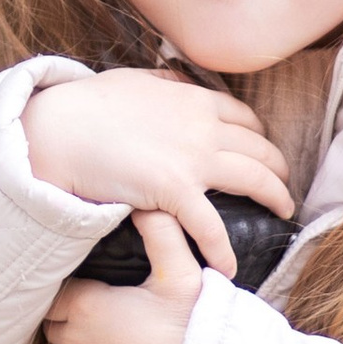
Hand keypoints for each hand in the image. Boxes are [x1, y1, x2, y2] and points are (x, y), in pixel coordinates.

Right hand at [22, 69, 290, 274]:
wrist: (60, 130)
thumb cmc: (85, 106)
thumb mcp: (131, 80)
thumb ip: (159, 80)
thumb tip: (171, 76)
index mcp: (193, 99)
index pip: (244, 118)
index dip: (260, 136)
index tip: (263, 150)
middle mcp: (203, 126)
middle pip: (259, 147)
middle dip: (278, 167)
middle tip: (282, 184)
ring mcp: (194, 157)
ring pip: (255, 179)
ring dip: (275, 196)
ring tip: (282, 212)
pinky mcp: (176, 190)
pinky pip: (211, 226)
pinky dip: (223, 249)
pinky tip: (229, 267)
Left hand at [36, 213, 202, 343]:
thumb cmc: (193, 330)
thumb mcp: (183, 276)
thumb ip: (162, 234)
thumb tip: (144, 203)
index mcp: (87, 304)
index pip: (58, 292)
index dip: (75, 293)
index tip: (97, 297)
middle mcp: (71, 338)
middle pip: (53, 321)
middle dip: (71, 319)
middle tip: (102, 322)